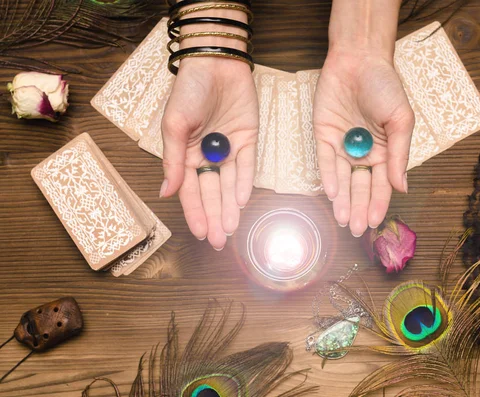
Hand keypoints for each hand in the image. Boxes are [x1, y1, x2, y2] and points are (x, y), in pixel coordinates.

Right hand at [160, 58, 258, 249]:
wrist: (215, 62)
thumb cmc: (188, 91)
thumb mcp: (174, 126)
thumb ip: (172, 160)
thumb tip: (166, 192)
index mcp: (186, 154)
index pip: (190, 190)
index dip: (195, 212)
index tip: (199, 233)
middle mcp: (208, 155)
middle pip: (212, 192)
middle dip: (214, 217)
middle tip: (217, 241)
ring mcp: (230, 148)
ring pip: (230, 184)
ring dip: (229, 206)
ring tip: (230, 229)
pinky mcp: (249, 138)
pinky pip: (248, 165)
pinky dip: (245, 182)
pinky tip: (241, 201)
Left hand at [314, 49, 414, 236]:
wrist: (360, 60)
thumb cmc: (385, 87)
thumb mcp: (401, 121)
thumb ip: (400, 155)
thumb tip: (402, 188)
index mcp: (384, 152)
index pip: (380, 184)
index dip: (377, 203)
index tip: (374, 223)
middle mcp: (362, 153)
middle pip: (359, 186)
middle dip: (357, 208)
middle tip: (354, 229)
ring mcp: (341, 145)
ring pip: (341, 179)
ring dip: (342, 200)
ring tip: (342, 220)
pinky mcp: (323, 135)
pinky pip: (325, 160)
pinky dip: (328, 177)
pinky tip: (332, 194)